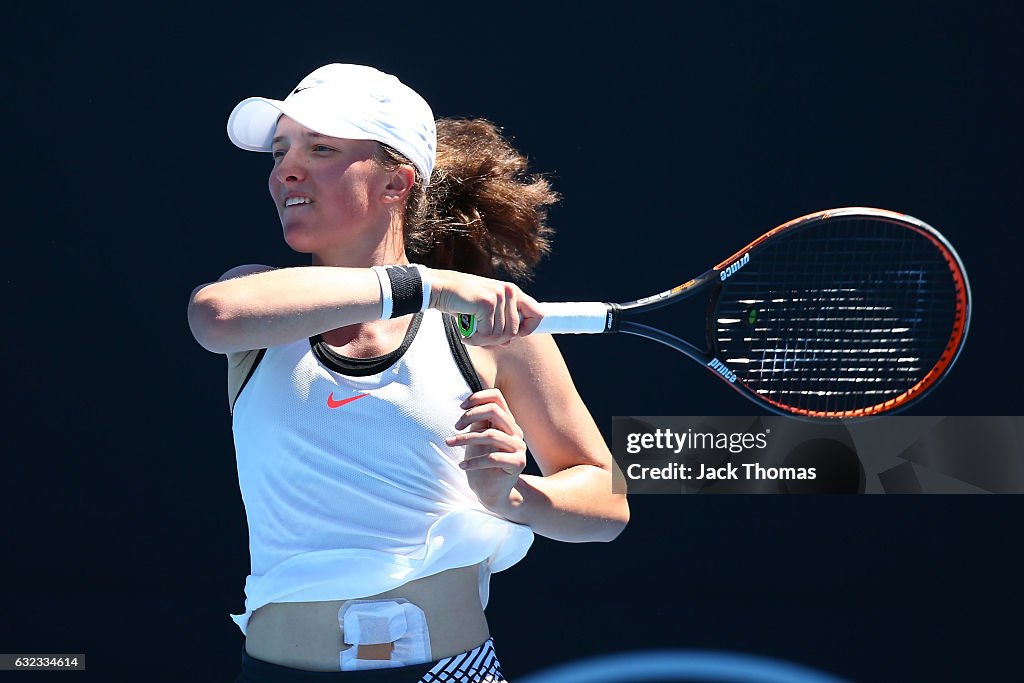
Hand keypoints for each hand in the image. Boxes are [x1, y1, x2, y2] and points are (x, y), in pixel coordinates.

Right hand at [429, 269, 543, 345]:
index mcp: (512, 291)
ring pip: (500, 335)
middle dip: (495, 340)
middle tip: (478, 336)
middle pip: (514, 332)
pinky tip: (465, 330)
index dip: (529, 329)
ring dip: (482, 340)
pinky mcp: (488, 303)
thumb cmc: (462, 300)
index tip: (515, 336)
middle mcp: (509, 291)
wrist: (440, 288)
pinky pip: (487, 334)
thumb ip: (499, 323)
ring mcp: (500, 296)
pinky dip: (474, 338)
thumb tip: (508, 342)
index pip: (538, 313)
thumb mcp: (484, 310)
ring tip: (469, 331)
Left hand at [445, 388, 526, 515]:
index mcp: (506, 422)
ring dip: (465, 439)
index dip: (477, 397)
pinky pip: (493, 458)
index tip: (461, 408)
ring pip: (490, 434)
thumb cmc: (481, 465)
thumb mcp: (476, 440)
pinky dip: (474, 461)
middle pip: (494, 411)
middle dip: (469, 417)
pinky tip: (462, 466)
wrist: (492, 493)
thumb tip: (468, 404)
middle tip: (455, 428)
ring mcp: (519, 447)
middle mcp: (515, 431)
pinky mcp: (518, 463)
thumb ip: (477, 422)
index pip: (497, 397)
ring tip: (450, 444)